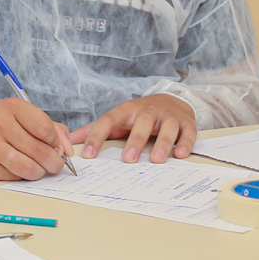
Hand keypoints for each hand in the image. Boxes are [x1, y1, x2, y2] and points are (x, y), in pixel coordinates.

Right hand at [0, 100, 71, 180]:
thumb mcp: (17, 113)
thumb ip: (47, 126)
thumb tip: (67, 149)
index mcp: (12, 108)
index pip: (45, 128)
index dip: (56, 142)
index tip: (56, 148)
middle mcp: (0, 125)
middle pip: (40, 151)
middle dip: (54, 163)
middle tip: (55, 165)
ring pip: (28, 168)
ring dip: (40, 173)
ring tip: (40, 170)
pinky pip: (12, 177)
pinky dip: (22, 177)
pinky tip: (20, 170)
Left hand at [76, 94, 195, 163]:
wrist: (171, 99)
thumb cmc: (138, 115)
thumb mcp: (118, 119)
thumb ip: (95, 130)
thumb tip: (70, 141)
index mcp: (127, 111)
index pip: (109, 121)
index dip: (97, 137)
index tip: (88, 154)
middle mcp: (147, 111)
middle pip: (142, 122)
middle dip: (135, 140)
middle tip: (128, 159)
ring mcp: (168, 116)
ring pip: (167, 127)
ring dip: (163, 143)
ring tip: (157, 160)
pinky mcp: (186, 123)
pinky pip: (188, 132)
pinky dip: (185, 143)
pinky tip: (181, 155)